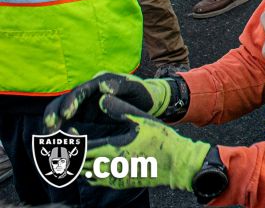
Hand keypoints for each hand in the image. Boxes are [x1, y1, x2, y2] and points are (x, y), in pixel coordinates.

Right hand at [44, 72, 174, 131]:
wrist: (148, 103)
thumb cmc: (142, 94)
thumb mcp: (135, 89)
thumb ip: (121, 86)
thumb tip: (103, 86)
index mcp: (97, 84)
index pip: (79, 91)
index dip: (70, 102)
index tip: (66, 114)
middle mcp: (86, 93)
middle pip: (63, 102)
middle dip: (54, 115)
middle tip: (50, 130)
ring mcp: (83, 105)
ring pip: (60, 113)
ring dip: (53, 125)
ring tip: (49, 139)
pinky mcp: (83, 117)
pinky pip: (67, 124)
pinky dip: (60, 132)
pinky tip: (56, 145)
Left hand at [81, 96, 212, 190]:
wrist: (176, 162)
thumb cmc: (159, 139)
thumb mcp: (140, 119)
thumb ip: (118, 109)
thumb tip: (101, 98)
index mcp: (111, 150)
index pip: (80, 149)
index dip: (71, 142)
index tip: (71, 131)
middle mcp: (108, 167)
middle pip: (78, 164)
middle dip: (72, 153)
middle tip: (72, 141)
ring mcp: (113, 178)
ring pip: (84, 174)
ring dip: (79, 164)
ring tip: (81, 151)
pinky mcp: (119, 184)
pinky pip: (96, 180)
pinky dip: (89, 172)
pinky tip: (95, 162)